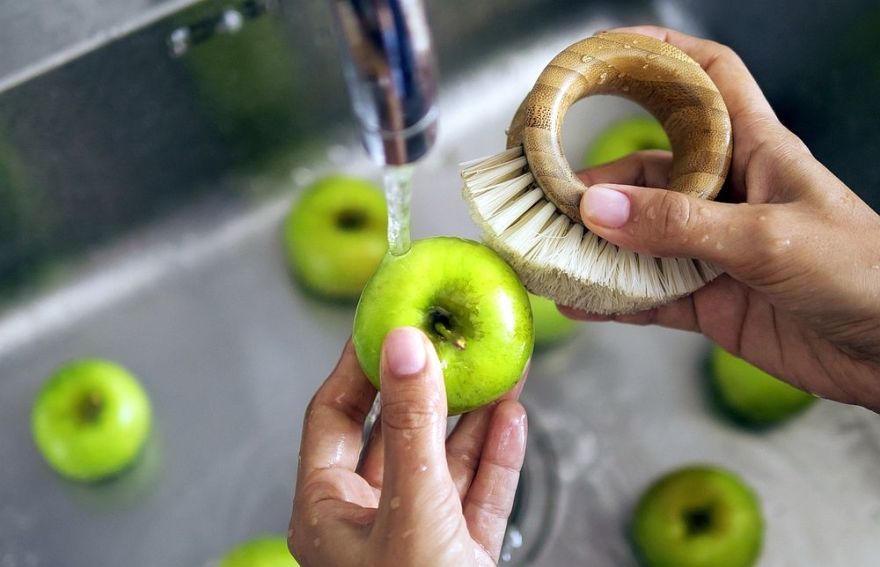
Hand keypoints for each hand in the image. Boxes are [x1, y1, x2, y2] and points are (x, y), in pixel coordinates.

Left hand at [288, 328, 527, 565]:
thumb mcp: (411, 508)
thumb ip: (410, 428)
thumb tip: (405, 346)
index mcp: (327, 514)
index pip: (334, 417)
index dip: (358, 366)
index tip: (386, 323)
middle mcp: (369, 522)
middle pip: (397, 435)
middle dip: (431, 389)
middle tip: (448, 341)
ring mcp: (417, 538)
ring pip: (444, 464)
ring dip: (474, 420)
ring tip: (497, 371)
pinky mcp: (460, 555)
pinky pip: (478, 497)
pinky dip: (496, 459)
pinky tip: (511, 420)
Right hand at [566, 26, 879, 410]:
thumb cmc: (862, 272)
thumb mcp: (768, 237)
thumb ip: (680, 225)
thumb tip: (596, 212)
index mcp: (756, 152)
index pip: (708, 80)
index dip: (662, 55)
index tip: (607, 53)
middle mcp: (727, 195)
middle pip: (647, 173)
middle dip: (595, 183)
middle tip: (544, 198)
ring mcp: (713, 250)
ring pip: (638, 238)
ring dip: (593, 247)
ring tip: (547, 251)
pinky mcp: (709, 299)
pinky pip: (647, 295)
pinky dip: (611, 300)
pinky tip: (577, 301)